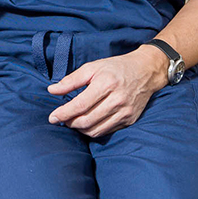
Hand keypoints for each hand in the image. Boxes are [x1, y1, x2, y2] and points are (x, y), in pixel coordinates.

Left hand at [46, 47, 167, 137]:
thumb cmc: (116, 67)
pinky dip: (93, 130)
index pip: (80, 105)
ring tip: (73, 121)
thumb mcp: (92, 67)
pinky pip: (107, 131)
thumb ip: (72, 80)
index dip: (64, 113)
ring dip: (80, 129)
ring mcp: (125, 112)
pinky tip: (87, 123)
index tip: (52, 117)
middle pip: (87, 121)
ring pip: (96, 130)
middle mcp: (117, 100)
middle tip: (61, 119)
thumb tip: (52, 90)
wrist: (146, 71)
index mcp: (106, 84)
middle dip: (70, 123)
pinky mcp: (130, 120)